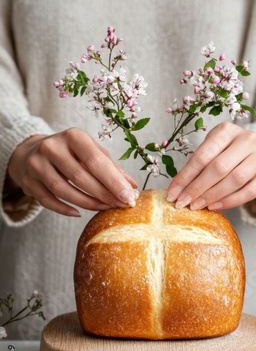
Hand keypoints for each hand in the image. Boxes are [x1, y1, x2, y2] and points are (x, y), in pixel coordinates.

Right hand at [7, 128, 137, 216]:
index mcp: (73, 136)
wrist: (32, 151)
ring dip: (87, 203)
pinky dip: (64, 209)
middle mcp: (52, 147)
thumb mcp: (90, 152)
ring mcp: (37, 164)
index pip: (95, 160)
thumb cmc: (70, 152)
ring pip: (63, 191)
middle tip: (120, 206)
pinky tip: (79, 213)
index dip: (113, 181)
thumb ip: (111, 167)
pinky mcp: (28, 181)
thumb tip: (133, 186)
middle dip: (104, 194)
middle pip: (80, 177)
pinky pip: (48, 201)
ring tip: (103, 208)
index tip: (129, 196)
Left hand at [167, 122, 255, 210]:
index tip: (172, 193)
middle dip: (197, 188)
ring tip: (197, 206)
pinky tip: (215, 206)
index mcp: (227, 131)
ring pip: (235, 179)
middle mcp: (247, 139)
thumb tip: (177, 189)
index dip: (186, 176)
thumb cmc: (231, 154)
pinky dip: (230, 201)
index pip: (203, 155)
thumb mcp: (214, 150)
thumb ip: (198, 165)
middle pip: (218, 167)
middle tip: (183, 203)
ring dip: (212, 196)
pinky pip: (249, 192)